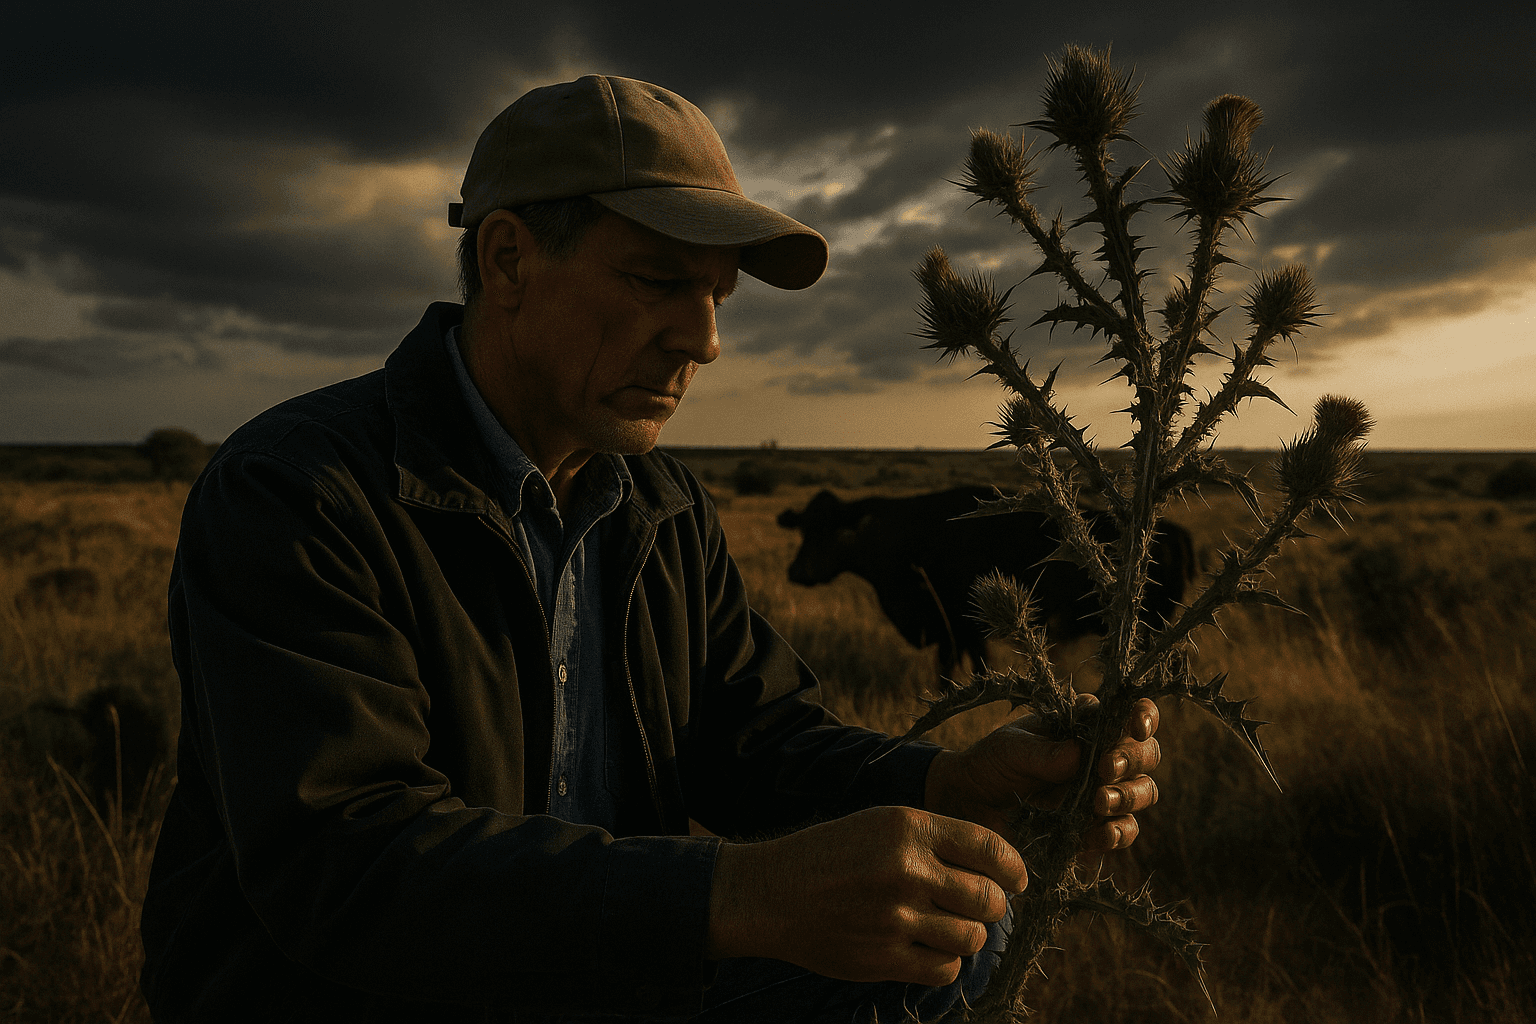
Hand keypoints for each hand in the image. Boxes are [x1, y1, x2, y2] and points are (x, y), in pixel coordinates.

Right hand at [707, 805, 1024, 985]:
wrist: (771, 893)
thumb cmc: (830, 855)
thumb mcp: (879, 824)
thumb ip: (933, 840)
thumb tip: (994, 870)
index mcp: (908, 828)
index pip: (988, 847)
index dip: (1013, 867)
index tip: (1018, 879)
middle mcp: (906, 870)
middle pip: (988, 898)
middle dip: (991, 904)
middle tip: (977, 906)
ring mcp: (896, 917)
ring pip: (971, 937)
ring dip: (968, 934)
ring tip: (948, 926)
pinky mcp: (884, 957)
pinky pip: (945, 968)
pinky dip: (945, 962)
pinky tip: (927, 948)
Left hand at [923, 695, 1159, 853]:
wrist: (970, 804)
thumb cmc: (992, 763)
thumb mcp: (1012, 749)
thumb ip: (1044, 752)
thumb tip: (1079, 754)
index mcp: (1086, 726)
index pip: (1129, 713)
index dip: (1143, 716)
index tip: (1136, 727)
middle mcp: (1102, 756)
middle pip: (1146, 754)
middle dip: (1132, 760)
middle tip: (1104, 769)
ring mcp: (1103, 793)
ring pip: (1143, 791)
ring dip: (1128, 796)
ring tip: (1099, 802)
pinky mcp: (1096, 828)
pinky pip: (1123, 831)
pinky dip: (1118, 833)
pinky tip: (1099, 835)